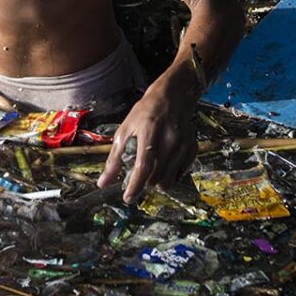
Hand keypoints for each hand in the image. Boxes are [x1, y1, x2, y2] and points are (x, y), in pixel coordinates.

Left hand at [97, 65, 198, 204]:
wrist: (173, 97)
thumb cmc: (145, 113)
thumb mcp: (125, 130)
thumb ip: (114, 158)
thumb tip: (103, 183)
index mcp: (150, 130)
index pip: (143, 165)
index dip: (135, 185)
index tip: (128, 198)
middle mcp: (170, 138)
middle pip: (156, 177)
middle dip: (145, 183)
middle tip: (139, 176)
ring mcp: (183, 144)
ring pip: (169, 180)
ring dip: (157, 182)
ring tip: (151, 170)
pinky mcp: (192, 148)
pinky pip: (180, 174)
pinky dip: (170, 175)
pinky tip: (164, 163)